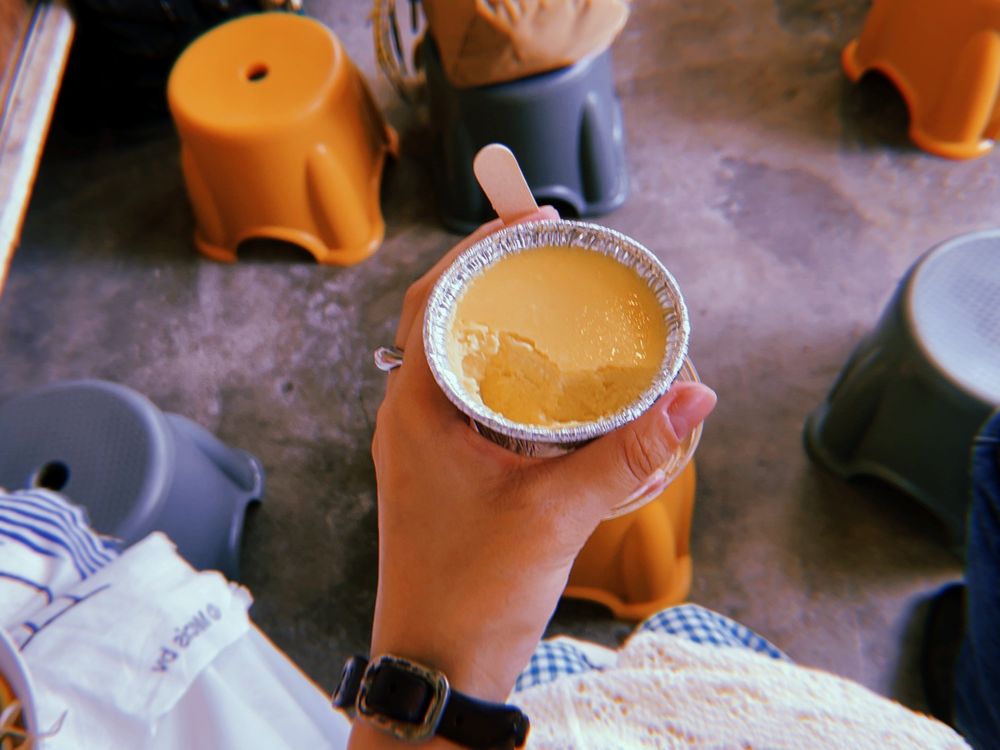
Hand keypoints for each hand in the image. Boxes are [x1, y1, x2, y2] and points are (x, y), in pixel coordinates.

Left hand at [350, 208, 716, 746]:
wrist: (439, 668)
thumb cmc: (471, 595)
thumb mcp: (558, 513)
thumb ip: (628, 453)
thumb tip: (693, 399)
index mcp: (414, 409)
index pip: (432, 299)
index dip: (478, 249)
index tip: (529, 220)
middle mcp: (411, 418)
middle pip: (445, 321)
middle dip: (494, 280)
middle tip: (551, 253)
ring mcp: (426, 446)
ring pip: (459, 362)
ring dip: (501, 327)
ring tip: (555, 301)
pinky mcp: (447, 472)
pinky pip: (474, 401)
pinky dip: (510, 375)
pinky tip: (554, 381)